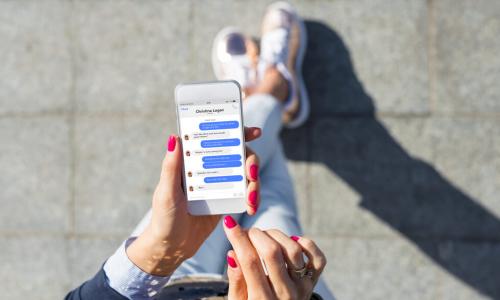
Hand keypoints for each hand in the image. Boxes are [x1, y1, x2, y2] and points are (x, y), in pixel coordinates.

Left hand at [126, 127, 261, 275]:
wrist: (172, 246)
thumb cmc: (163, 218)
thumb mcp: (166, 192)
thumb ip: (171, 166)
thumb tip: (175, 137)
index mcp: (193, 160)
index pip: (217, 139)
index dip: (238, 132)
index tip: (255, 132)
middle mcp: (209, 167)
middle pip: (239, 154)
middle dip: (252, 161)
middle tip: (252, 174)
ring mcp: (220, 183)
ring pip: (246, 173)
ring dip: (255, 183)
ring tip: (252, 200)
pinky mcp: (227, 199)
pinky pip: (246, 192)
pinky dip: (253, 197)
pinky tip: (252, 207)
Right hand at [223, 216, 326, 299]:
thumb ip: (236, 280)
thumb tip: (232, 253)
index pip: (249, 261)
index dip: (238, 238)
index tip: (229, 223)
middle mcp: (285, 294)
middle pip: (272, 252)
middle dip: (255, 234)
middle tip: (247, 232)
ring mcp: (302, 287)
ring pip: (293, 250)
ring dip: (276, 235)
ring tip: (264, 237)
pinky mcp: (313, 281)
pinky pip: (318, 258)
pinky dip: (306, 244)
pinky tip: (291, 240)